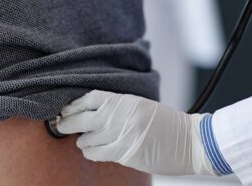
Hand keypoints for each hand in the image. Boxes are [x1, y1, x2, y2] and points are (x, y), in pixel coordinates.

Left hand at [57, 90, 217, 176]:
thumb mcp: (144, 108)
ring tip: (83, 141)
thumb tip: (94, 114)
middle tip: (60, 125)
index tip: (65, 109)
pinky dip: (91, 153)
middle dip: (67, 122)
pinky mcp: (125, 153)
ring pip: (86, 139)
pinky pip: (96, 154)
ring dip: (82, 141)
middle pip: (82, 117)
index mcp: (127, 101)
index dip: (74, 104)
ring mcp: (122, 134)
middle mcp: (122, 116)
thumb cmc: (170, 126)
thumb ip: (121, 109)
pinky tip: (92, 152)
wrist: (192, 142)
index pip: (92, 98)